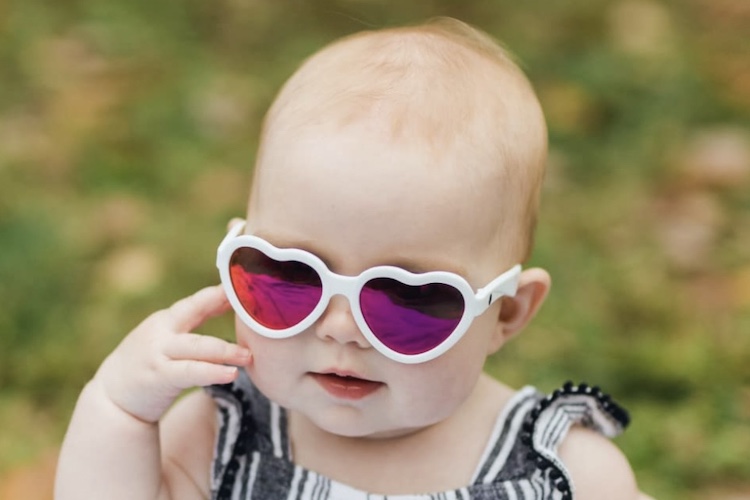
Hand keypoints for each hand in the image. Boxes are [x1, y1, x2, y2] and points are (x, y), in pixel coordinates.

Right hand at [94, 285, 250, 422]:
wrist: (112, 398)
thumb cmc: (150, 364)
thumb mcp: (168, 337)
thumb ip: (194, 321)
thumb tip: (232, 301)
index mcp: (166, 320)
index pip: (196, 301)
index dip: (220, 293)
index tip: (246, 286)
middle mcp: (161, 331)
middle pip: (194, 312)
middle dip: (222, 306)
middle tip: (254, 312)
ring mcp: (158, 353)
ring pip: (197, 346)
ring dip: (224, 350)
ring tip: (247, 355)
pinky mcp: (159, 377)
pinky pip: (191, 373)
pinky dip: (212, 372)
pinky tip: (230, 374)